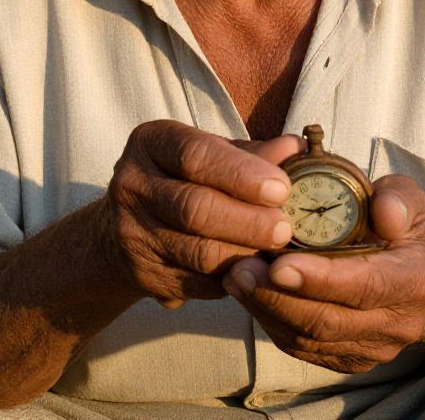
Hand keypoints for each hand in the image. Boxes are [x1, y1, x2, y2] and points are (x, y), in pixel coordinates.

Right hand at [100, 120, 300, 307]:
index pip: (196, 155)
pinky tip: (253, 272)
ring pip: (198, 252)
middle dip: (249, 221)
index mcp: (151, 142)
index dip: (241, 174)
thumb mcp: (213, 156)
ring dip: (245, 255)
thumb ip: (253, 154)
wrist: (128, 227)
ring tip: (277, 253)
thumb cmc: (185, 178)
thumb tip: (295, 147)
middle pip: (195, 207)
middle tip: (286, 229)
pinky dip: (231, 279)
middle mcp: (132, 183)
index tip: (282, 188)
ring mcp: (131, 232)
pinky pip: (197, 283)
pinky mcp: (141, 274)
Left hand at [223, 174, 424, 371]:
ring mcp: (374, 347)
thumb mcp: (412, 201)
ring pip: (311, 339)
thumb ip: (397, 199)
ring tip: (236, 277)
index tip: (279, 265)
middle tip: (240, 268)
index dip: (320, 278)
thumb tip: (382, 211)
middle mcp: (397, 322)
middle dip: (278, 297)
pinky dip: (274, 323)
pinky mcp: (352, 359)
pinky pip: (305, 349)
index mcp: (416, 280)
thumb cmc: (411, 231)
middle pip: (329, 320)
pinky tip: (251, 295)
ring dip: (267, 310)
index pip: (366, 285)